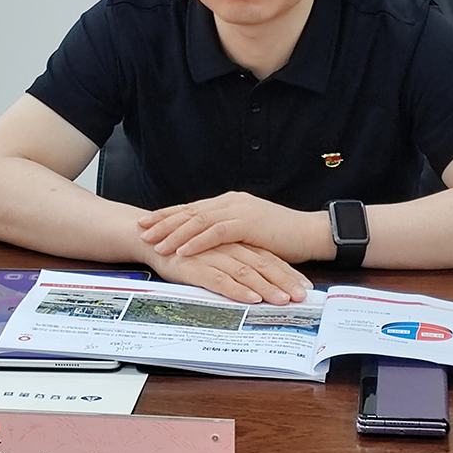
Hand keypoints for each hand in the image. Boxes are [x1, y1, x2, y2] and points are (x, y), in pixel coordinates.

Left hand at [138, 191, 333, 263]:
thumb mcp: (251, 232)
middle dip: (163, 221)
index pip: (193, 208)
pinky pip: (215, 232)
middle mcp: (231, 202)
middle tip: (140, 229)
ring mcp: (239, 210)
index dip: (169, 215)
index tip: (147, 221)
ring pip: (198, 220)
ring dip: (174, 232)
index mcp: (230, 203)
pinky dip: (196, 241)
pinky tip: (181, 250)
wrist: (311, 232)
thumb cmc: (284, 237)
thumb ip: (229, 232)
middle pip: (189, 211)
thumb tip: (209, 241)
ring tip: (154, 242)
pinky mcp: (248, 223)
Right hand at [146, 241, 311, 304]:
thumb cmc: (186, 249)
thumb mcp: (217, 252)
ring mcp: (213, 255)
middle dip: (285, 281)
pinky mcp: (196, 266)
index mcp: (236, 241)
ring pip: (246, 271)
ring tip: (283, 300)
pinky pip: (220, 279)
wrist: (151, 239)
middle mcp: (228, 245)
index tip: (305, 287)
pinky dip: (237, 289)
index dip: (288, 271)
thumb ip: (237, 261)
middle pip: (263, 263)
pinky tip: (250, 298)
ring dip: (266, 286)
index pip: (268, 256)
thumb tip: (260, 280)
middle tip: (302, 296)